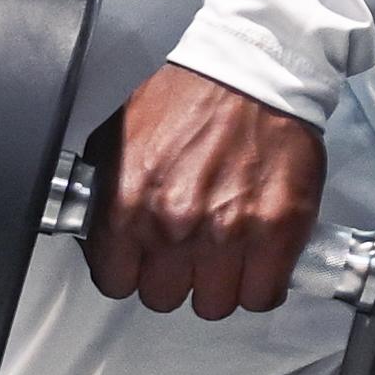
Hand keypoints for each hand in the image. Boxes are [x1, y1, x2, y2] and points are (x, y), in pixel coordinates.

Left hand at [75, 66, 328, 321]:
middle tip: (188, 251)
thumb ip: (106, 192)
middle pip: (164, 297)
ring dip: (219, 284)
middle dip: (174, 277)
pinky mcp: (278, 232)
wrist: (252, 71)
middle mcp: (174, 225)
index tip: (143, 262)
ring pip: (214, 304)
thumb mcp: (118, 139)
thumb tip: (95, 228)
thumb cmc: (190, 97)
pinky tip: (257, 261)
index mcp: (127, 205)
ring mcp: (229, 232)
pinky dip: (261, 284)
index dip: (131, 271)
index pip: (115, 281)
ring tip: (225, 254)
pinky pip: (262, 294)